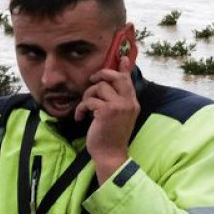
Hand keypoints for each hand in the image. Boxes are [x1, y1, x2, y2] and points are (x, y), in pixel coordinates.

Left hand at [76, 56, 139, 182]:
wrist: (110, 154)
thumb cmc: (112, 136)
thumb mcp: (119, 116)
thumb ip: (118, 100)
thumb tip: (112, 90)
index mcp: (132, 103)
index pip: (128, 80)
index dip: (123, 68)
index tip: (122, 58)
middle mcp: (128, 102)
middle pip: (116, 77)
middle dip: (101, 74)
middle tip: (92, 80)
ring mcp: (119, 106)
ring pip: (99, 87)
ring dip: (87, 96)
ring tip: (86, 108)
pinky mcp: (106, 111)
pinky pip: (89, 100)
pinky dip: (81, 108)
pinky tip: (81, 118)